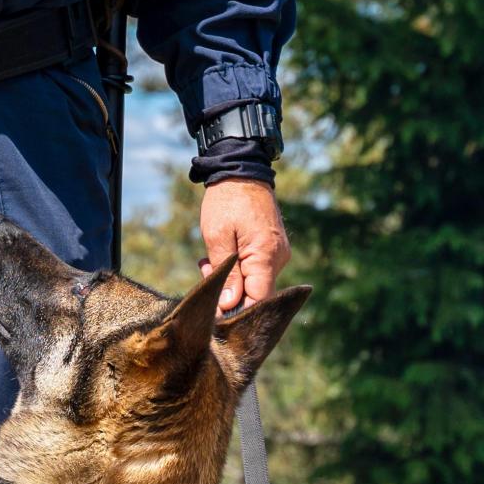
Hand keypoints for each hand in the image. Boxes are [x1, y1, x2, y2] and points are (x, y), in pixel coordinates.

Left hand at [199, 178, 290, 310]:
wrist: (241, 171)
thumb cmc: (226, 202)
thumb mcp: (217, 237)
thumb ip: (225, 273)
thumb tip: (229, 305)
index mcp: (266, 256)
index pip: (259, 300)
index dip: (237, 311)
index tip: (213, 309)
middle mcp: (278, 258)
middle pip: (255, 295)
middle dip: (228, 293)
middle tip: (205, 271)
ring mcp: (277, 254)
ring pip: (253, 283)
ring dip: (228, 279)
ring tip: (206, 260)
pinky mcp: (272, 250)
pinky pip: (255, 270)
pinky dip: (235, 269)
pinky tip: (218, 257)